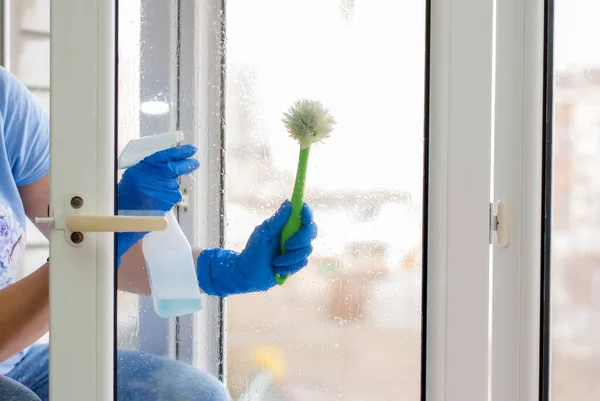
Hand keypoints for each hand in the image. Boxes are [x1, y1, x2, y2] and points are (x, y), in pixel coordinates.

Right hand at [116, 145, 198, 265]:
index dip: (180, 151)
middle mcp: (153, 178)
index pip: (165, 155)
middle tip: (195, 162)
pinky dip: (170, 196)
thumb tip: (172, 158)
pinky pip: (174, 196)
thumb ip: (152, 166)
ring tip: (159, 190)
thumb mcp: (136, 173)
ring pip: (175, 184)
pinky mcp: (166, 202)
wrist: (125, 214)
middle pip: (175, 168)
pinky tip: (160, 198)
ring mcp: (160, 191)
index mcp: (144, 167)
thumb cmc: (129, 193)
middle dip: (187, 164)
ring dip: (172, 185)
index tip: (191, 149)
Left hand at [197, 200, 317, 295]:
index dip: (307, 212)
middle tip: (287, 245)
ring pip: (307, 249)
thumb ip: (277, 220)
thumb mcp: (263, 234)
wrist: (249, 275)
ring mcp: (297, 250)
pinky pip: (303, 262)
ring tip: (275, 262)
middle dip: (301, 239)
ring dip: (290, 257)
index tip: (303, 211)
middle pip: (311, 231)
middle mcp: (294, 236)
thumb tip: (288, 203)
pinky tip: (278, 269)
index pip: (303, 215)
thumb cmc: (253, 251)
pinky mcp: (297, 263)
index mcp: (285, 226)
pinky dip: (289, 267)